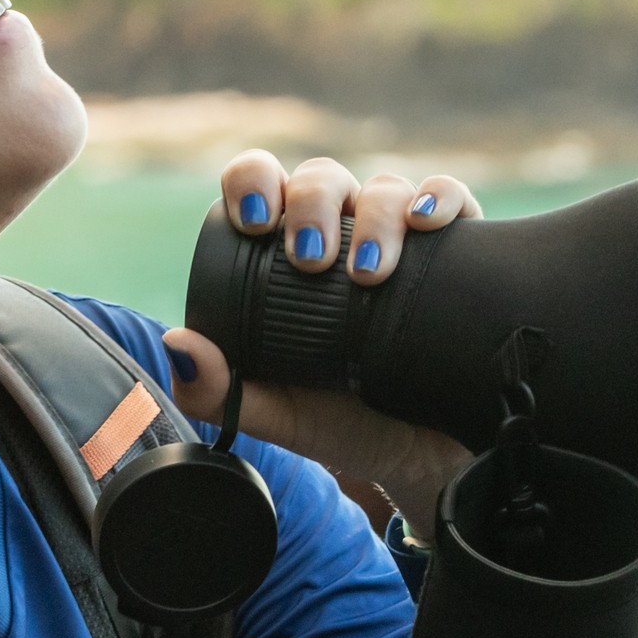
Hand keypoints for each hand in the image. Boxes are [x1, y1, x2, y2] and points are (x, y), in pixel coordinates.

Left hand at [160, 149, 483, 529]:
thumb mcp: (278, 416)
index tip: (254, 223)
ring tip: (369, 272)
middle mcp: (342, 235)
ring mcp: (400, 240)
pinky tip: (427, 223)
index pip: (262, 188)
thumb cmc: (344, 426)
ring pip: (384, 186)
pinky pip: (450, 202)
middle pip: (322, 179)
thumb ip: (220, 394)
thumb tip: (179, 346)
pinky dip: (440, 199)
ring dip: (374, 215)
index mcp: (286, 257)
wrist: (425, 458)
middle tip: (312, 259)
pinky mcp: (458, 252)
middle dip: (311, 204)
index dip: (252, 184)